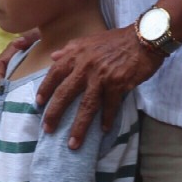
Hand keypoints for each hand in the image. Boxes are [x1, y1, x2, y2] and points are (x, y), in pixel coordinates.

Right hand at [0, 34, 37, 114]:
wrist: (50, 37)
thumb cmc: (40, 36)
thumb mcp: (34, 34)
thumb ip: (28, 37)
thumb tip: (19, 42)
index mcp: (10, 54)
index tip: (0, 88)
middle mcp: (8, 67)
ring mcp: (12, 76)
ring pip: (0, 91)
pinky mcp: (19, 84)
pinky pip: (10, 95)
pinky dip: (5, 106)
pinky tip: (4, 118)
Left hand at [36, 26, 159, 148]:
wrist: (144, 38)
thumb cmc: (116, 40)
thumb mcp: (89, 40)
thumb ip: (70, 48)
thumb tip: (53, 56)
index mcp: (77, 54)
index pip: (55, 73)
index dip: (45, 88)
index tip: (38, 103)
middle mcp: (85, 66)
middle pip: (65, 93)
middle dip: (54, 113)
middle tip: (47, 129)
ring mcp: (101, 76)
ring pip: (87, 106)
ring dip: (79, 127)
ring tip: (73, 143)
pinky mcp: (118, 84)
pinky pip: (110, 107)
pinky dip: (107, 119)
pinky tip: (104, 130)